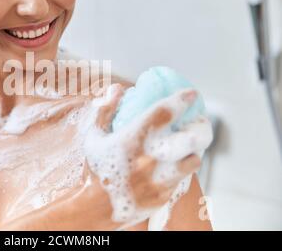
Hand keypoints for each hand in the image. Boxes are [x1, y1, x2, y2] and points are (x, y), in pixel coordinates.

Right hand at [82, 84, 213, 223]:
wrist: (96, 207)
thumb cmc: (95, 168)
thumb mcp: (94, 136)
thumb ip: (106, 110)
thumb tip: (118, 89)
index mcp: (132, 140)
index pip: (163, 113)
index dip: (181, 100)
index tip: (190, 94)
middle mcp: (150, 158)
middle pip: (191, 138)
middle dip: (201, 127)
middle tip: (200, 122)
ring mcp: (160, 179)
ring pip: (193, 159)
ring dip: (193, 150)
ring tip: (187, 145)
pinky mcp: (165, 195)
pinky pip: (184, 178)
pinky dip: (182, 169)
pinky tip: (175, 164)